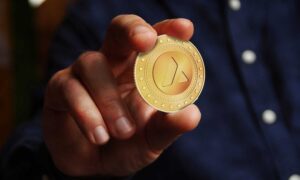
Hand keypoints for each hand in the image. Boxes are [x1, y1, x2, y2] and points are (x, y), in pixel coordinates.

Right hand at [43, 14, 200, 176]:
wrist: (95, 166)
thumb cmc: (128, 144)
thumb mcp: (152, 137)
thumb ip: (169, 126)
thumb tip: (192, 114)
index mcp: (140, 70)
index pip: (154, 40)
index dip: (168, 30)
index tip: (184, 29)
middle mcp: (112, 64)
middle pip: (119, 30)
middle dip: (132, 30)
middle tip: (145, 41)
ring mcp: (84, 73)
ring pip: (92, 63)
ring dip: (110, 99)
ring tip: (124, 132)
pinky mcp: (60, 89)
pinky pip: (69, 89)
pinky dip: (86, 112)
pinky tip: (99, 136)